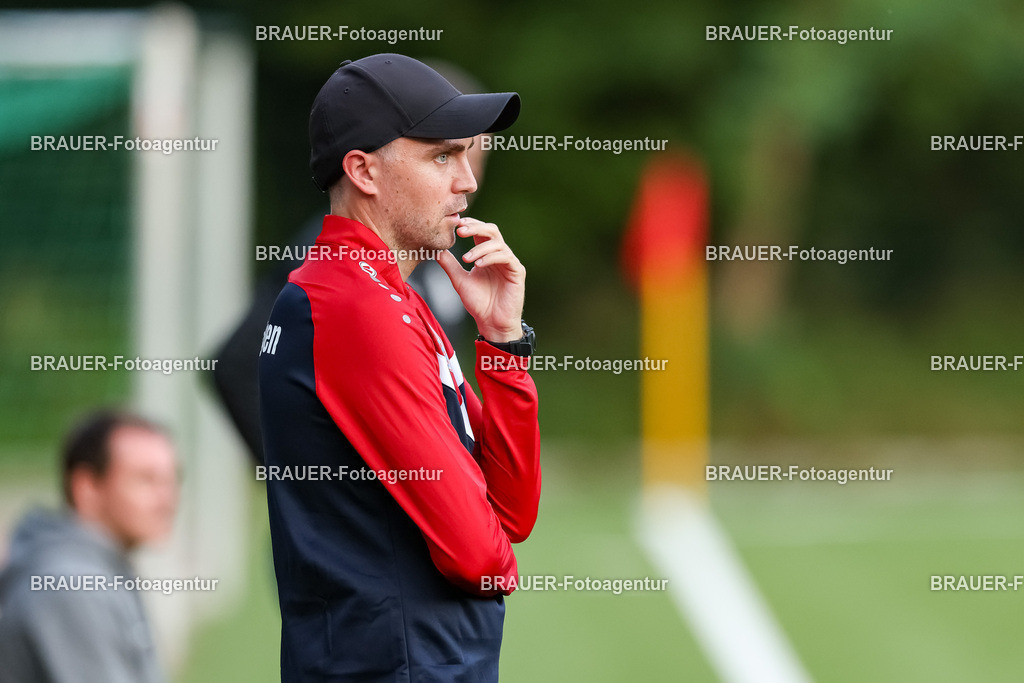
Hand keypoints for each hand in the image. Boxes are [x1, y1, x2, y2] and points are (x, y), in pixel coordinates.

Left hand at [436, 217, 524, 341]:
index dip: (470, 224)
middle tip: (460, 231)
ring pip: (497, 243)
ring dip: (480, 248)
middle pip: (492, 230)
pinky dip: (491, 258)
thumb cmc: (479, 303)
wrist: (492, 323)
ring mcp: (510, 262)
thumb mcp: (459, 280)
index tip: (456, 224)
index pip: (480, 232)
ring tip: (467, 258)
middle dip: (475, 228)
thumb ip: (449, 264)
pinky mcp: (517, 271)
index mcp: (487, 254)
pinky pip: (506, 257)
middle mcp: (499, 255)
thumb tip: (435, 249)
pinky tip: (478, 265)